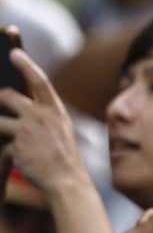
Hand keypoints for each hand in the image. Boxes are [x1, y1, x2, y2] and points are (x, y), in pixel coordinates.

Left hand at [0, 48, 86, 195]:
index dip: (26, 64)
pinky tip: (16, 157)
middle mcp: (41, 116)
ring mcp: (28, 131)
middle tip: (0, 105)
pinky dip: (4, 149)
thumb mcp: (59, 127)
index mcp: (54, 109)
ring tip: (6, 133)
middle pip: (7, 96)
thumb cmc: (62, 154)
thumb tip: (17, 102)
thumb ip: (42, 113)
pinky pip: (0, 142)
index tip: (14, 53)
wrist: (66, 179)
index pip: (39, 80)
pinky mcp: (16, 147)